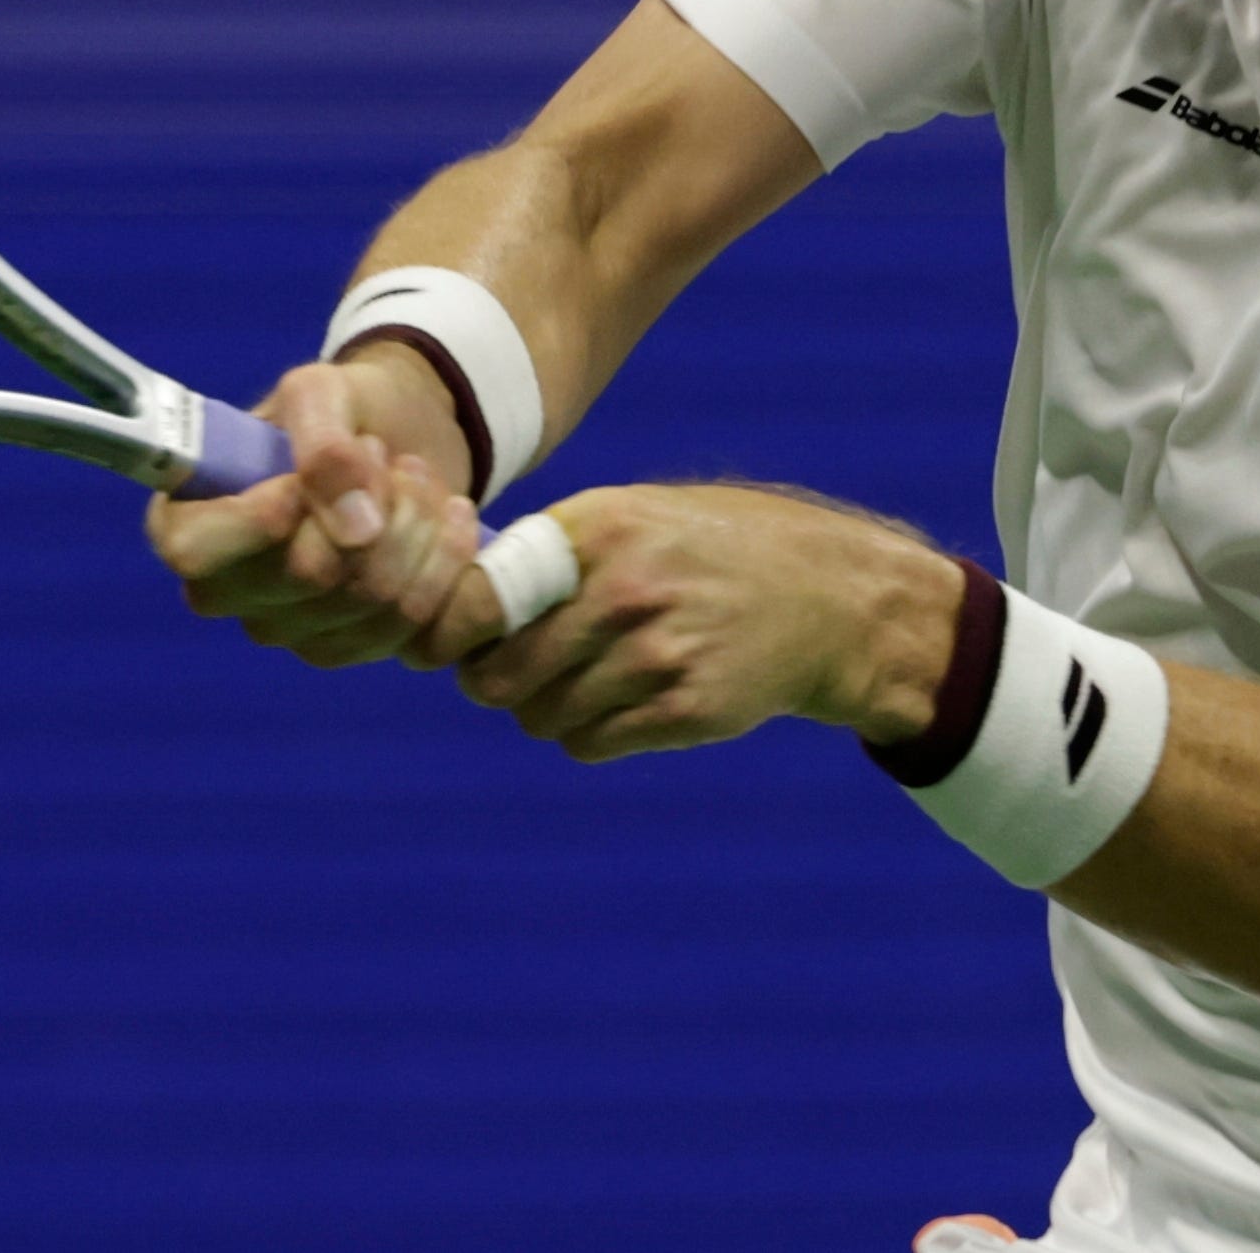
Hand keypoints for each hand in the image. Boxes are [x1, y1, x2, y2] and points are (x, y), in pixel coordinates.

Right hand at [143, 348, 484, 667]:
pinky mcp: (361, 648)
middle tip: (385, 455)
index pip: (195, 553)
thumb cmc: (339, 409)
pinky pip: (416, 634)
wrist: (404, 431)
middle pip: (308, 580)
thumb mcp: (321, 392)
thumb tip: (356, 529)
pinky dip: (448, 565)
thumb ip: (323, 444)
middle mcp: (232, 592)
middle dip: (372, 505)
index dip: (257, 521)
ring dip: (417, 529)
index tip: (302, 478)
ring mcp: (296, 631)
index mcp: (191, 523)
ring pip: (371, 607)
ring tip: (417, 478)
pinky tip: (451, 517)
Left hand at [426, 484, 961, 761]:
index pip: (479, 600)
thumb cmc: (704, 549)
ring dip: (544, 708)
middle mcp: (624, 592)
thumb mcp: (629, 515)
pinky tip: (618, 702)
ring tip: (581, 679)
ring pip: (541, 717)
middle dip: (490, 680)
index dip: (443, 634)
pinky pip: (589, 743)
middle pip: (498, 675)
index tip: (436, 646)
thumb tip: (448, 600)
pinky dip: (588, 733)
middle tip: (506, 670)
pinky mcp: (685, 710)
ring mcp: (657, 656)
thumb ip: (546, 552)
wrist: (823, 595)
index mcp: (598, 530)